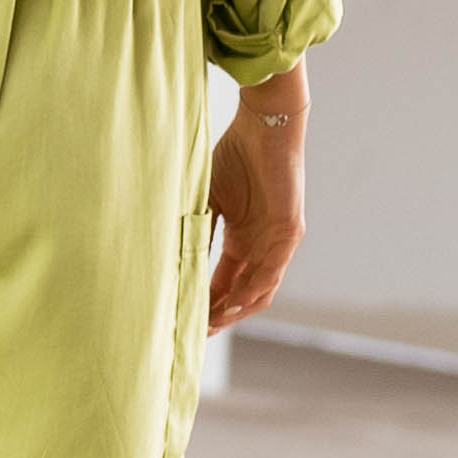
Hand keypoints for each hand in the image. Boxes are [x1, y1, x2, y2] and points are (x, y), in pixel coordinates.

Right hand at [206, 78, 304, 330]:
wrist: (264, 126)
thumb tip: (168, 258)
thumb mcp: (206, 198)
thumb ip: (195, 229)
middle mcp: (261, 244)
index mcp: (241, 237)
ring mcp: (277, 241)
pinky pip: (271, 271)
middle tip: (195, 331)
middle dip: (219, 314)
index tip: (186, 320)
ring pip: (258, 289)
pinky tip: (233, 303)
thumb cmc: (235, 155)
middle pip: (241, 292)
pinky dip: (252, 290)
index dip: (206, 302)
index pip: (224, 280)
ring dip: (236, 309)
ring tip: (212, 324)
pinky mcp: (288, 233)